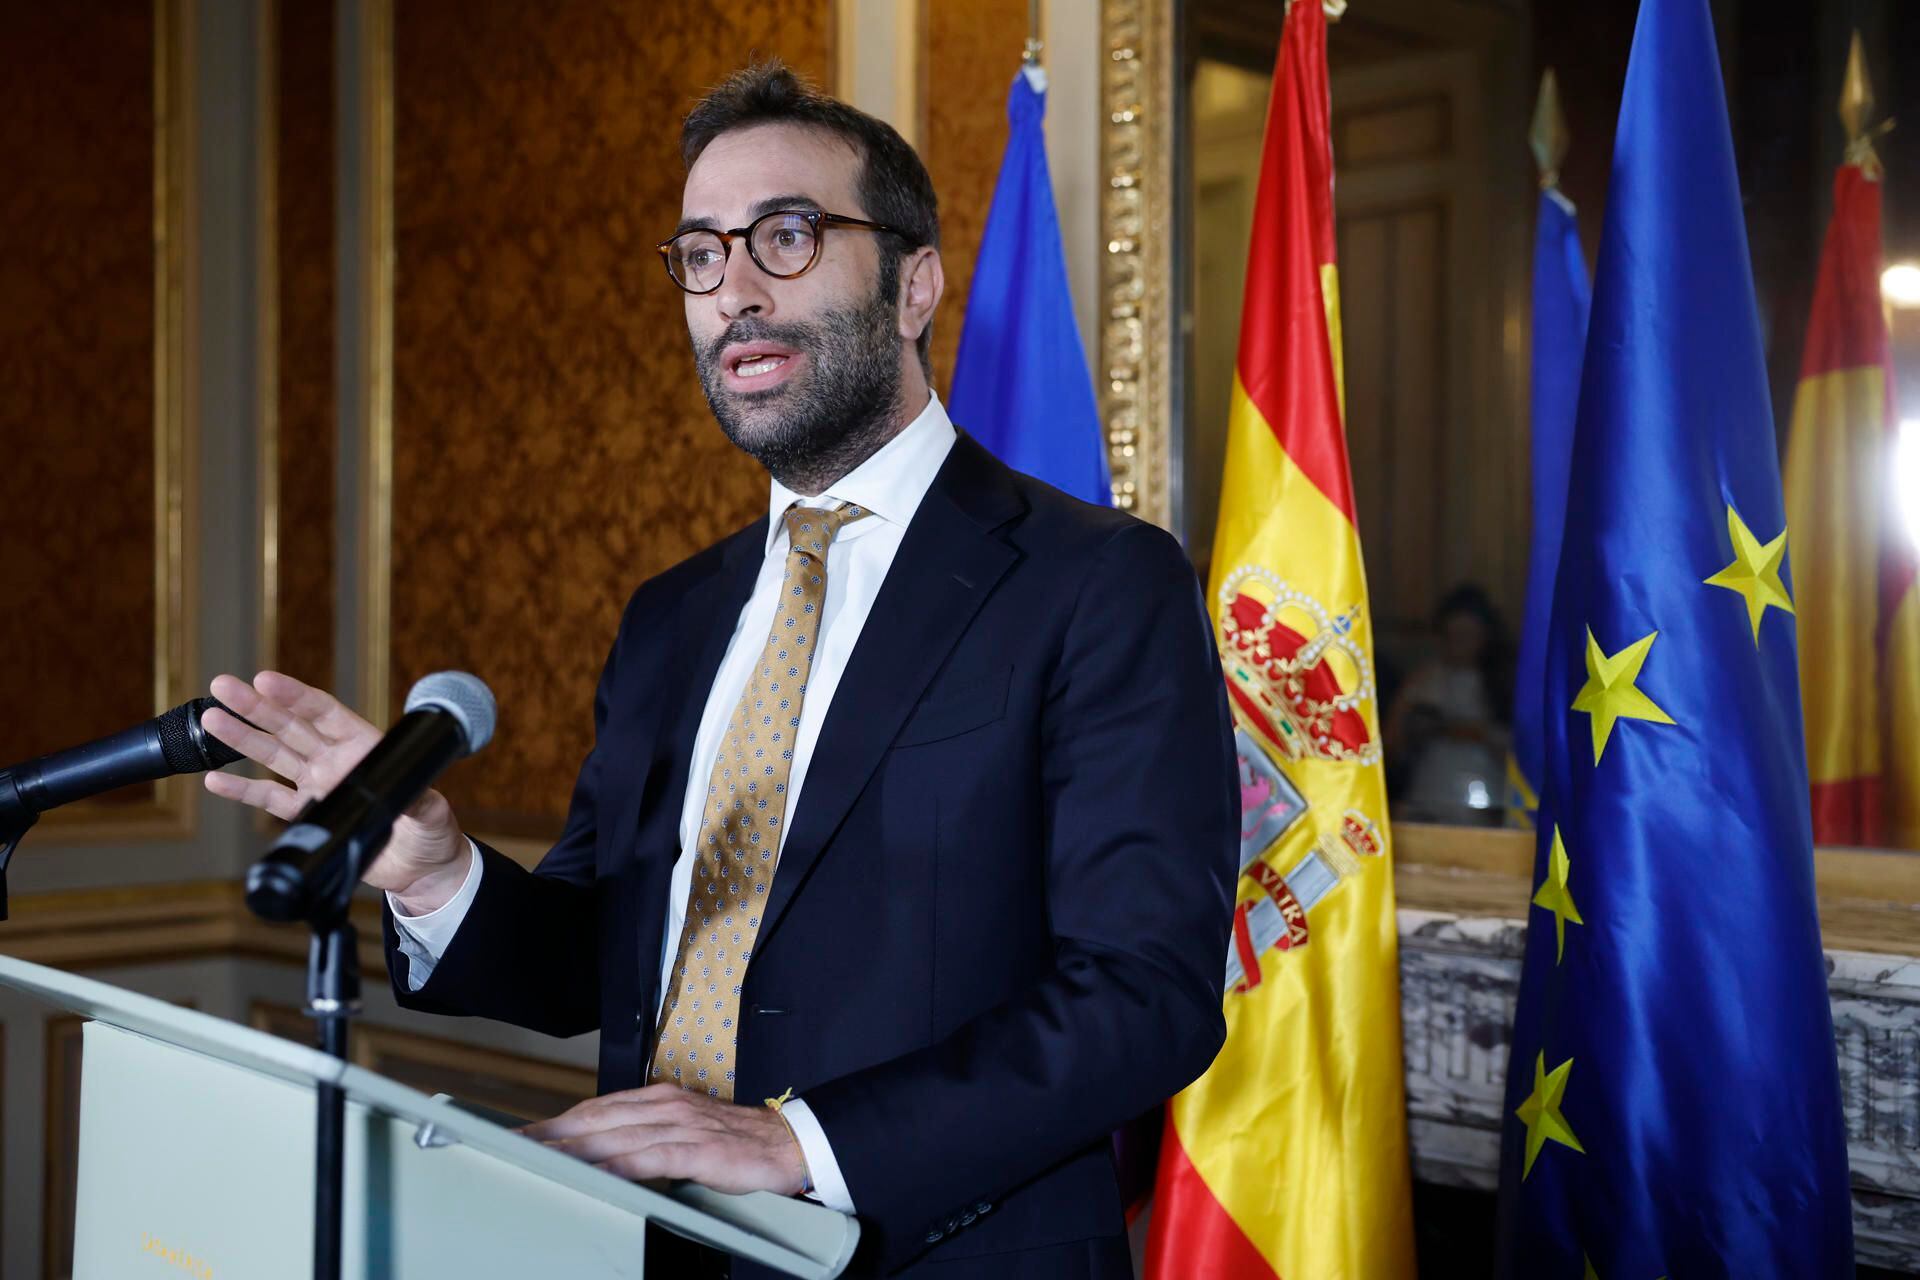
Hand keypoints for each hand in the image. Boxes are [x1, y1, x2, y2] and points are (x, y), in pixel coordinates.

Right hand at [199, 671, 469, 908]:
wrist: (421, 869)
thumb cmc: (433, 832)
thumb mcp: (431, 811)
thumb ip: (418, 800)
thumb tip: (411, 795)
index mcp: (364, 747)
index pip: (324, 713)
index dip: (295, 696)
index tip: (264, 680)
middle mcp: (336, 761)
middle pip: (291, 727)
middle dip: (256, 706)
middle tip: (223, 686)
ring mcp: (319, 785)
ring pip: (274, 756)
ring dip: (243, 739)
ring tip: (211, 719)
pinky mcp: (309, 816)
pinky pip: (270, 799)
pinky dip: (243, 790)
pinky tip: (215, 779)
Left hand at [521, 1084, 809, 1196]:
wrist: (788, 1144)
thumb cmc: (735, 1142)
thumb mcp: (683, 1133)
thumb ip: (645, 1140)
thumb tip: (603, 1157)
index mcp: (658, 1099)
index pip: (594, 1109)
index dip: (555, 1122)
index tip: (520, 1134)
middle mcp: (664, 1106)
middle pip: (594, 1119)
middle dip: (550, 1134)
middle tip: (510, 1146)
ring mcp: (681, 1125)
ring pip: (614, 1136)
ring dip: (573, 1149)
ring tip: (537, 1160)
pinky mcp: (699, 1149)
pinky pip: (650, 1158)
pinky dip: (619, 1165)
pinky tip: (595, 1173)